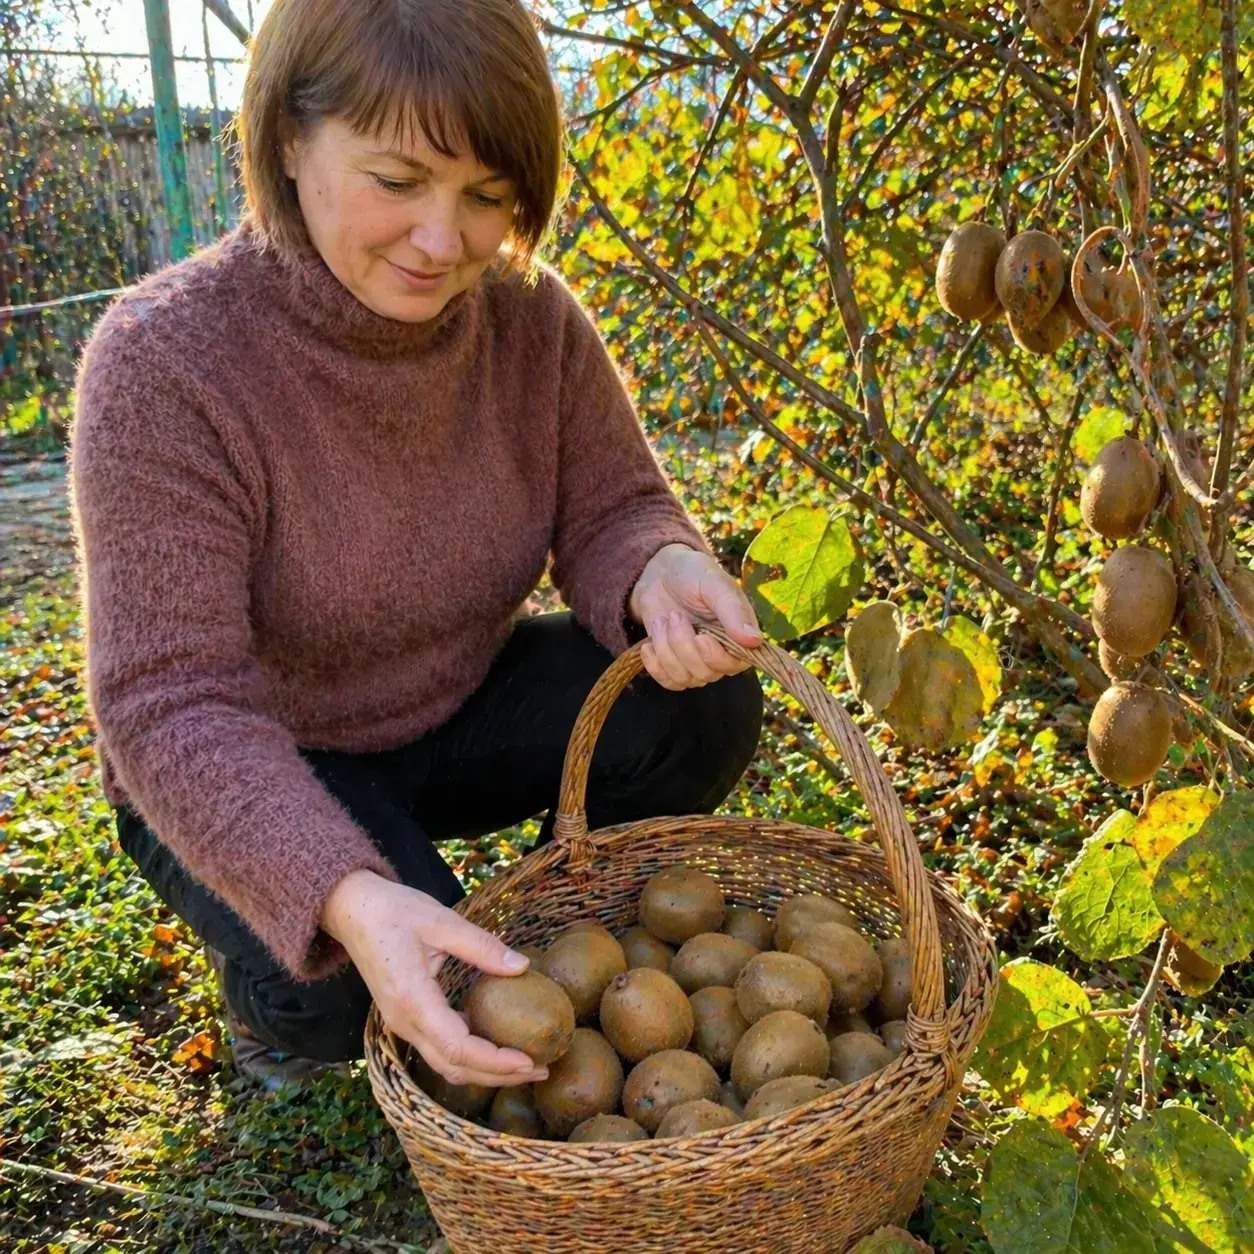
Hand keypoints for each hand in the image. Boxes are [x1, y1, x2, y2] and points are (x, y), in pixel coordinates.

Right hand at [321, 869, 546, 1086]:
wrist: (352, 909)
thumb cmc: (395, 910)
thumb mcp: (443, 920)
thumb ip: (483, 946)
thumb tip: (523, 967)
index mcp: (412, 1000)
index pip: (459, 1047)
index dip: (496, 1062)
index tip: (530, 1060)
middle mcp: (404, 1022)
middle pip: (453, 1067)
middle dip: (498, 1075)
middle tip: (541, 1068)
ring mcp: (401, 1024)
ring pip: (445, 1064)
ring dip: (484, 1070)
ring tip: (525, 1063)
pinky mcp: (404, 1018)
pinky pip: (438, 1048)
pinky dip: (469, 1055)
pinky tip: (496, 1042)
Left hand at [629, 543, 763, 690]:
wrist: (660, 575)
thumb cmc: (693, 574)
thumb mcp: (714, 584)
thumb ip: (733, 611)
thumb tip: (754, 641)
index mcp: (739, 636)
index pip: (735, 664)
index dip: (715, 657)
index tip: (700, 637)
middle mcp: (722, 655)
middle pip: (705, 673)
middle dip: (682, 645)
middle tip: (674, 615)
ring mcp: (697, 663)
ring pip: (683, 678)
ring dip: (665, 649)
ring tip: (662, 621)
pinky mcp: (675, 666)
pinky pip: (667, 681)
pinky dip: (654, 664)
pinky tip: (649, 643)